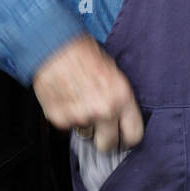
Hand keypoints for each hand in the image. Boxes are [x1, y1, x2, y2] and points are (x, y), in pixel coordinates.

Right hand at [32, 35, 144, 152]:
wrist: (55, 45)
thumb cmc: (84, 53)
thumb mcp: (114, 73)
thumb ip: (119, 99)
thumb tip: (121, 120)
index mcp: (121, 97)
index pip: (134, 135)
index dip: (128, 137)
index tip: (123, 137)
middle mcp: (103, 110)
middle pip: (108, 144)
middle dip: (104, 139)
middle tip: (100, 128)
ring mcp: (80, 116)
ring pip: (85, 134)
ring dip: (83, 123)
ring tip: (79, 100)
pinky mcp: (60, 118)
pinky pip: (67, 126)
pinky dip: (66, 116)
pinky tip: (66, 97)